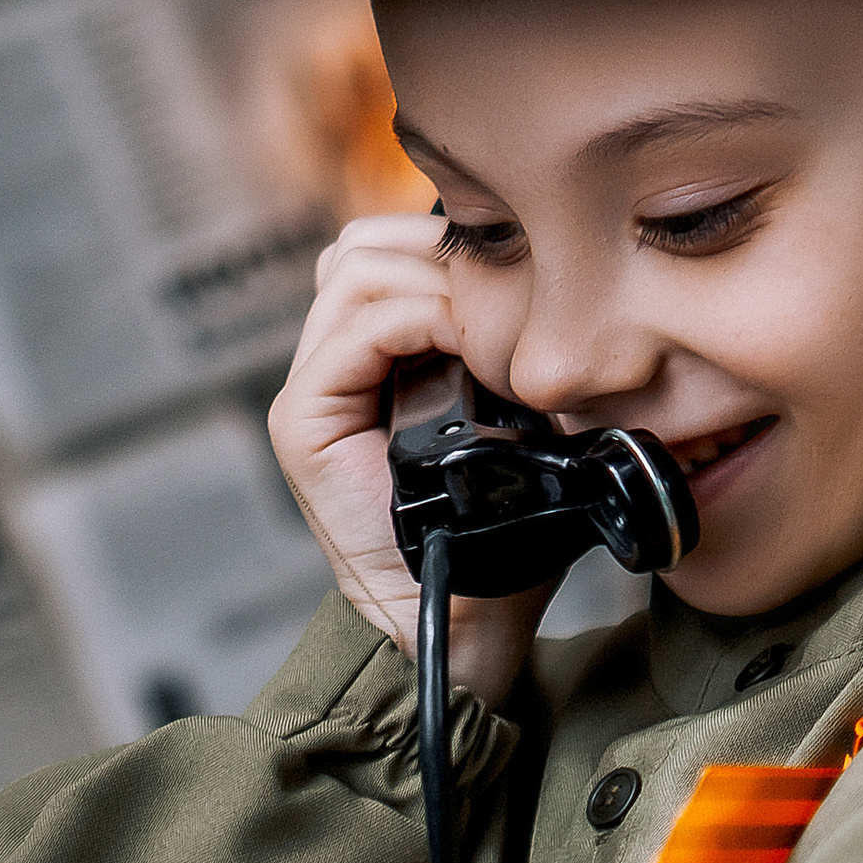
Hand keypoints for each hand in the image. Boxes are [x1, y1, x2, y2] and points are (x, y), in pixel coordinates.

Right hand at [269, 214, 553, 708]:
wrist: (467, 618)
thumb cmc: (503, 530)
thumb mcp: (524, 419)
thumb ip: (515, 348)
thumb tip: (557, 276)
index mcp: (382, 356)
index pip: (396, 249)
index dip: (457, 244)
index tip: (525, 273)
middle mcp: (336, 363)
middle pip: (368, 245)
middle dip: (443, 251)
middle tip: (510, 291)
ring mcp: (315, 389)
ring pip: (354, 269)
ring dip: (433, 280)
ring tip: (489, 325)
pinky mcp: (305, 420)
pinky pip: (354, 329)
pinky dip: (416, 319)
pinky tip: (466, 346)